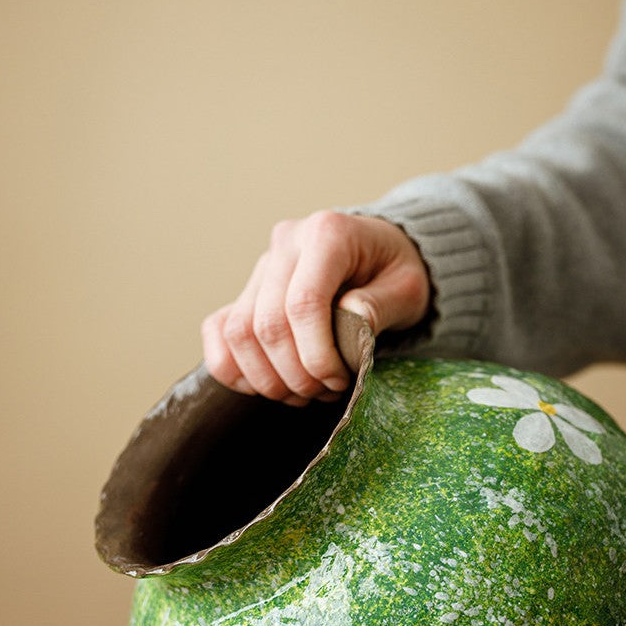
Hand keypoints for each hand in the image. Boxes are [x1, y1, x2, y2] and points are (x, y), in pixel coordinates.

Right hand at [201, 212, 429, 404]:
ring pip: (237, 333)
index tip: (338, 379)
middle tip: (325, 391)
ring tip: (303, 392)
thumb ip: (380, 304)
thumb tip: (349, 321)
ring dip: (267, 379)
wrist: (380, 256)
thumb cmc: (396, 272)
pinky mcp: (246, 291)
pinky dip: (233, 369)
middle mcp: (286, 244)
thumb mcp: (408, 287)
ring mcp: (261, 268)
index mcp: (327, 233)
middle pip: (265, 325)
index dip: (315, 354)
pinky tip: (268, 384)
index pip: (302, 304)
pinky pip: (217, 332)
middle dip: (295, 374)